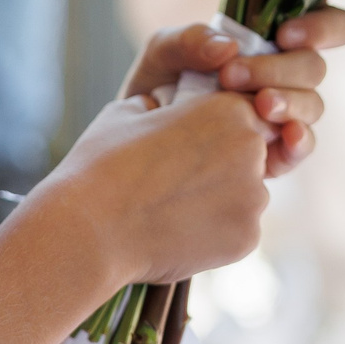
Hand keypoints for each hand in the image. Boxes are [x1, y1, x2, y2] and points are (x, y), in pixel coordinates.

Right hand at [32, 90, 274, 286]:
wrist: (91, 230)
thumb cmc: (104, 164)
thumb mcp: (130, 110)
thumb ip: (166, 105)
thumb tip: (168, 107)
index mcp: (228, 110)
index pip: (245, 113)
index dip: (216, 129)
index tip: (188, 145)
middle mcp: (252, 151)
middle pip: (251, 154)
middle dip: (224, 164)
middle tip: (179, 179)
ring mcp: (253, 198)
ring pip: (247, 194)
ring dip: (222, 199)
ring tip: (173, 208)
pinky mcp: (247, 238)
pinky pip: (238, 229)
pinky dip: (215, 231)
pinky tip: (178, 231)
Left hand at [120, 8, 344, 174]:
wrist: (136, 143)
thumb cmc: (156, 88)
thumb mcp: (162, 54)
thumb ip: (188, 40)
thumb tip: (229, 47)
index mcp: (269, 41)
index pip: (326, 23)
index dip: (322, 26)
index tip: (284, 33)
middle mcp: (284, 77)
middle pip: (315, 66)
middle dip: (280, 68)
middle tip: (233, 76)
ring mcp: (283, 116)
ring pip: (313, 104)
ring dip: (288, 101)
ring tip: (256, 105)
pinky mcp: (275, 153)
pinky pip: (302, 146)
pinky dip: (299, 140)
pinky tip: (285, 135)